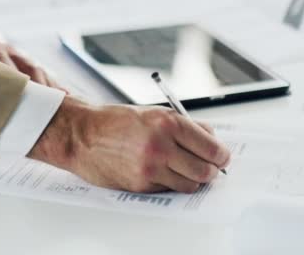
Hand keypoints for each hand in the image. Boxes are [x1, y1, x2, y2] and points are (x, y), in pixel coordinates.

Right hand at [29, 96, 230, 192]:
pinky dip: (170, 183)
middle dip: (211, 170)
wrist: (81, 134)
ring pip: (190, 184)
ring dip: (192, 179)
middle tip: (208, 167)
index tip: (221, 157)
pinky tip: (160, 171)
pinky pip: (168, 190)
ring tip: (182, 169)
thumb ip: (184, 126)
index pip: (212, 147)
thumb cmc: (114, 122)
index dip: (221, 156)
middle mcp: (161, 145)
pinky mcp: (140, 184)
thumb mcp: (153, 113)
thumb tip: (211, 139)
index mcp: (168, 123)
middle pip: (206, 170)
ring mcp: (150, 168)